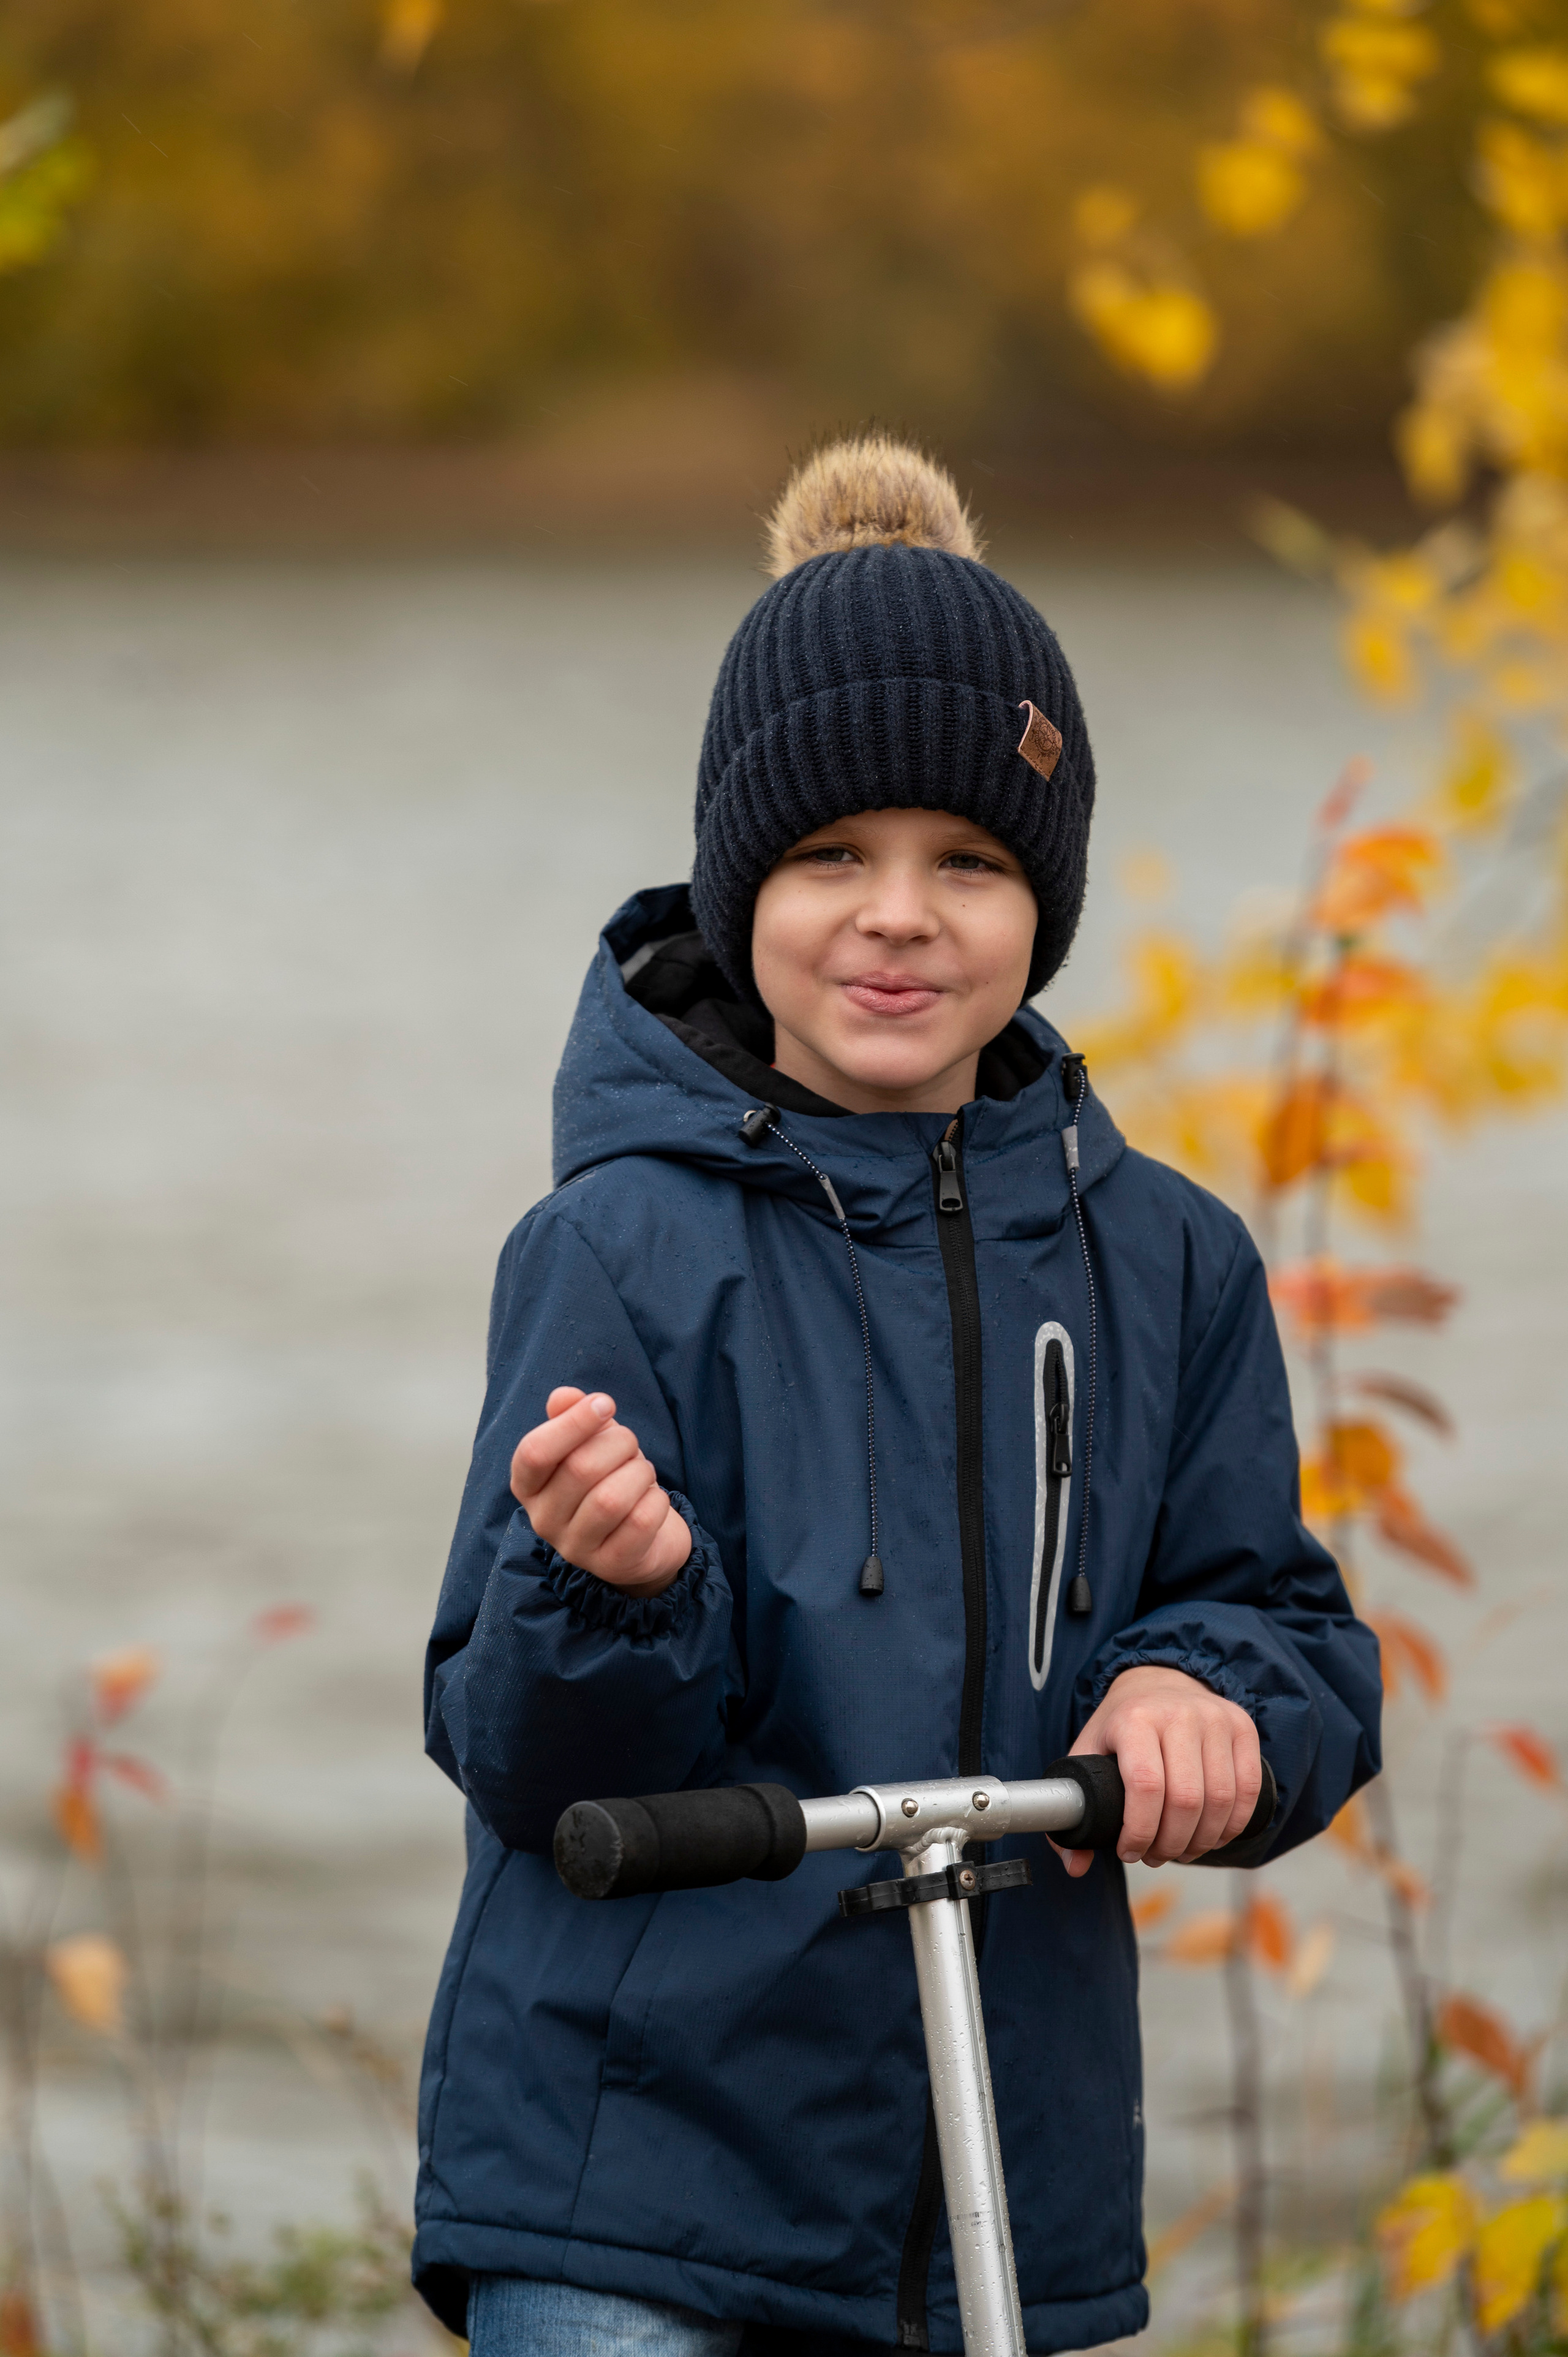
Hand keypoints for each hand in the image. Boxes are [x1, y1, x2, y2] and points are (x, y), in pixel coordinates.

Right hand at [510, 1387, 691, 1595]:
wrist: (643, 1537)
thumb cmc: (610, 1479)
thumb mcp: (591, 1442)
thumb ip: (574, 1416)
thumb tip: (563, 1397)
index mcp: (528, 1486)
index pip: (533, 1452)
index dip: (572, 1423)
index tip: (605, 1403)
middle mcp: (543, 1521)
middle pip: (579, 1469)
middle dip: (619, 1444)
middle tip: (631, 1446)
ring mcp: (576, 1549)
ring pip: (610, 1500)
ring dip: (638, 1473)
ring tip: (642, 1472)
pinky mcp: (612, 1566)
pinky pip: (640, 1522)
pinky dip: (656, 1500)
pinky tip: (653, 1499)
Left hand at [1052, 1664, 1261, 1880]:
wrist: (1159, 1681)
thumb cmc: (1121, 1726)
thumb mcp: (1087, 1754)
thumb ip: (1075, 1808)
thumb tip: (1076, 1866)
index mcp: (1134, 1719)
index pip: (1146, 1786)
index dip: (1140, 1832)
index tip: (1129, 1851)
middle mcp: (1178, 1714)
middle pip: (1186, 1800)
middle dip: (1170, 1844)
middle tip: (1156, 1857)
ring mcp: (1216, 1718)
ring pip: (1220, 1800)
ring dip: (1202, 1841)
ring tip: (1181, 1850)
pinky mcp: (1243, 1727)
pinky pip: (1248, 1790)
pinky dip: (1232, 1825)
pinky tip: (1212, 1836)